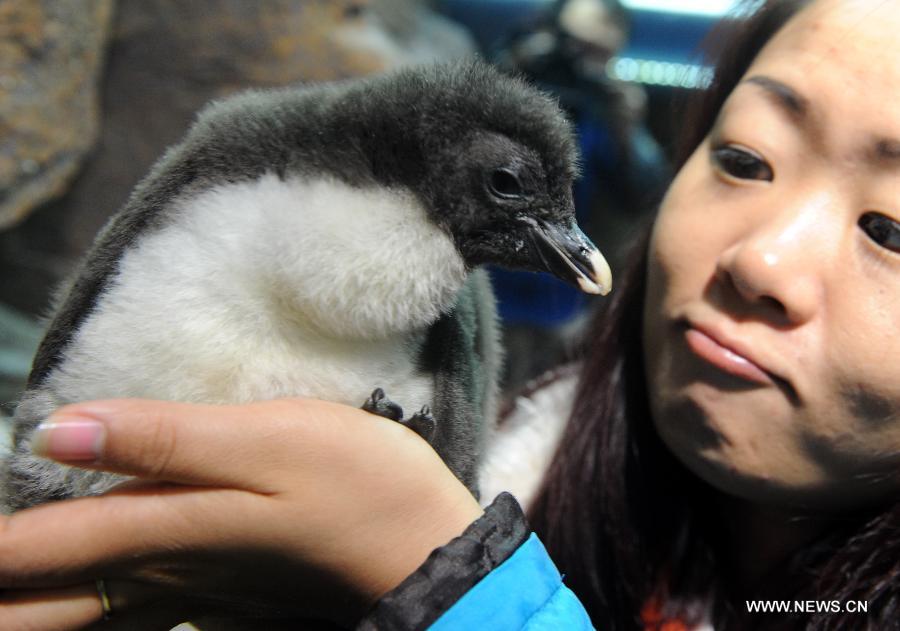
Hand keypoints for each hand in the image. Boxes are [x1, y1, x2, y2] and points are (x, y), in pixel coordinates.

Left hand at [0, 398, 482, 628]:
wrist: (424, 546)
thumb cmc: (355, 483)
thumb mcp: (266, 441)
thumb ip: (163, 440)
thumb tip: (53, 432)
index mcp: (163, 527)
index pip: (35, 550)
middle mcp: (164, 568)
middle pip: (48, 604)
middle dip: (4, 591)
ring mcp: (195, 585)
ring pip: (85, 614)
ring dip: (31, 611)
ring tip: (5, 599)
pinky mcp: (225, 589)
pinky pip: (132, 615)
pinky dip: (88, 615)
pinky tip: (86, 610)